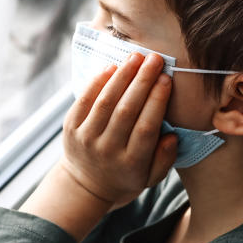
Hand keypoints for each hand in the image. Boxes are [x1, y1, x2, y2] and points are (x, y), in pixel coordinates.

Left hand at [59, 51, 176, 209]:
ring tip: (136, 56)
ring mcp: (86, 139)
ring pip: (106, 102)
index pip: (146, 127)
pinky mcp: (70, 129)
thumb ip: (165, 159)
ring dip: (122, 76)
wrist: (86, 185)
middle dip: (142, 81)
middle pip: (126, 110)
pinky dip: (98, 82)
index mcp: (131, 163)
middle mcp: (107, 150)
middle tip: (155, 59)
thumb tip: (171, 135)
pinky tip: (113, 67)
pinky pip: (84, 100)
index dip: (157, 101)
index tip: (166, 79)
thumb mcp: (151, 177)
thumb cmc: (126, 175)